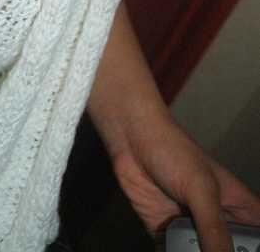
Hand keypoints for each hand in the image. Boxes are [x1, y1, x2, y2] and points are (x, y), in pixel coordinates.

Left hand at [109, 112, 259, 251]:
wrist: (132, 138)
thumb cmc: (173, 149)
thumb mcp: (202, 189)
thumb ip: (214, 229)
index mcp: (237, 206)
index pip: (257, 238)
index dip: (253, 248)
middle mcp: (217, 219)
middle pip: (231, 251)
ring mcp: (192, 226)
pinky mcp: (167, 231)